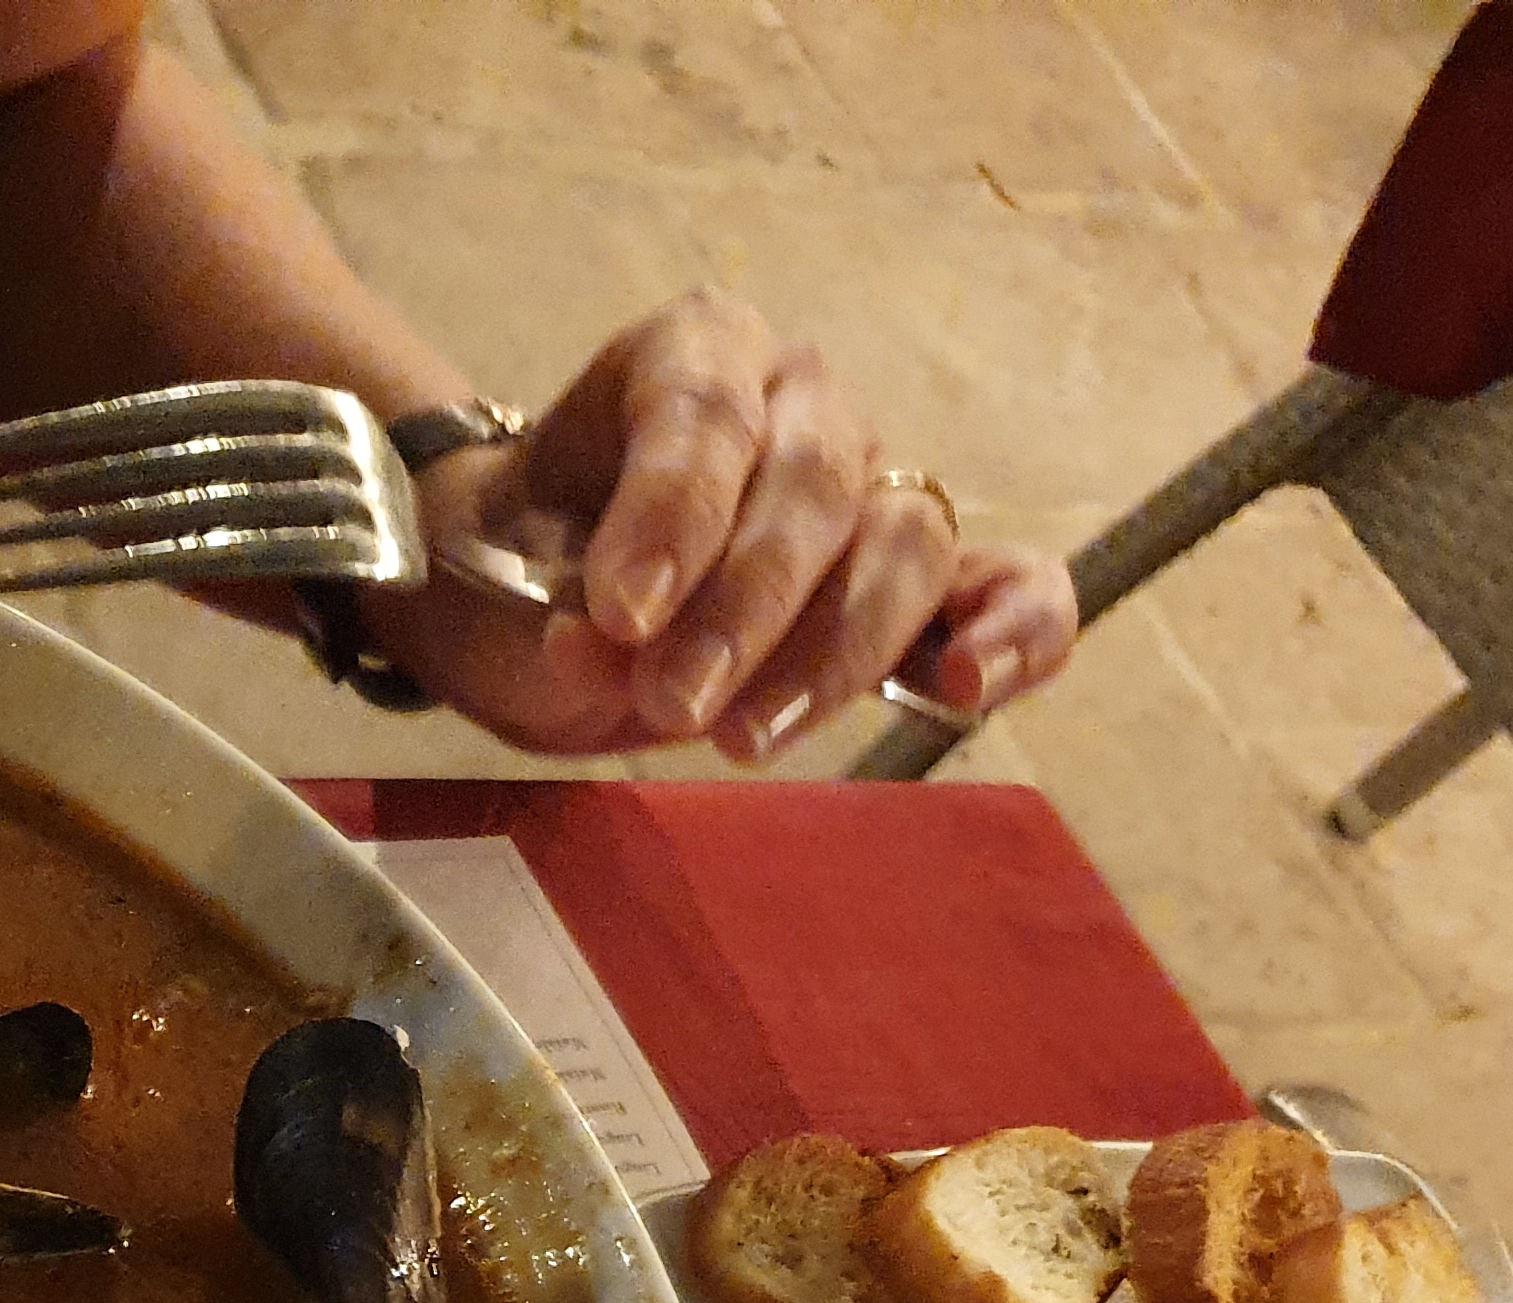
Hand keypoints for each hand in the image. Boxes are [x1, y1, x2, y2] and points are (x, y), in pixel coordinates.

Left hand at [359, 290, 1074, 760]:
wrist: (528, 594)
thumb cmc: (517, 559)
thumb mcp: (501, 572)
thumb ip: (553, 605)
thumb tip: (608, 647)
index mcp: (695, 353)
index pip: (711, 414)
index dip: (674, 515)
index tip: (617, 614)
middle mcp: (799, 398)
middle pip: (816, 485)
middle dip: (743, 608)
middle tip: (668, 701)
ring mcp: (871, 482)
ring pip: (899, 546)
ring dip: (828, 655)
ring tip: (740, 738)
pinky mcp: (917, 575)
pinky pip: (1005, 586)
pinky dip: (1012, 633)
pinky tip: (964, 685)